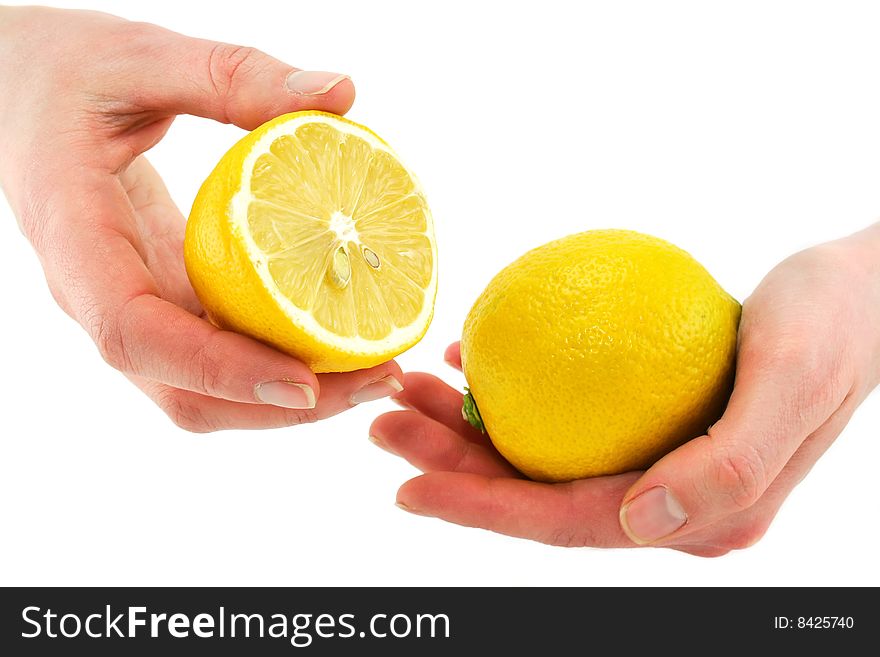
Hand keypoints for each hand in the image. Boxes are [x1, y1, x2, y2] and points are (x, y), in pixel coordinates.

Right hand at [0, 7, 402, 430]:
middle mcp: (100, 294)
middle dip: (283, 404)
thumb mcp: (139, 56)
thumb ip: (234, 75)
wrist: (17, 95)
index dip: (218, 369)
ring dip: (294, 393)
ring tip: (381, 367)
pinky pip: (223, 348)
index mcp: (75, 239)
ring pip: (207, 386)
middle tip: (383, 375)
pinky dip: (284, 353)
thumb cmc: (64, 73)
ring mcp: (134, 304)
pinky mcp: (165, 298)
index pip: (133, 333)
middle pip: (184, 389)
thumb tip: (342, 93)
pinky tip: (349, 326)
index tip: (303, 383)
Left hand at [371, 224, 879, 555]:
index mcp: (700, 514)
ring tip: (408, 388)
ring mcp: (654, 460)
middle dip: (453, 466)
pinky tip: (469, 360)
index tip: (407, 484)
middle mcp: (668, 499)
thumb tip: (641, 523)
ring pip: (540, 453)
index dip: (484, 511)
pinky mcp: (646, 420)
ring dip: (466, 426)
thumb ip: (730, 466)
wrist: (861, 291)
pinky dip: (511, 391)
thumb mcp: (794, 380)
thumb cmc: (834, 324)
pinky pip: (563, 415)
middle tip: (384, 420)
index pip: (571, 523)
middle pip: (539, 492)